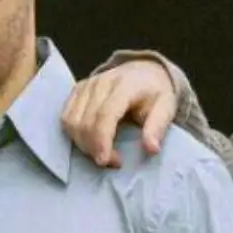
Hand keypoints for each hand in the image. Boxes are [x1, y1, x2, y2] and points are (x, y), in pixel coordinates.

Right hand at [62, 58, 178, 167]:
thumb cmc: (155, 93)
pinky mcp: (77, 90)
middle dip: (94, 147)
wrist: (145, 71)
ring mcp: (86, 85)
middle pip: (85, 120)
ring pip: (71, 120)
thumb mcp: (166, 108)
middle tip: (113, 161)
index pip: (105, 114)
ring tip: (102, 152)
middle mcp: (101, 82)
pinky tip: (89, 142)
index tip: (105, 161)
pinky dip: (74, 134)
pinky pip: (66, 116)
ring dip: (82, 143)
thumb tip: (151, 149)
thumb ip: (157, 127)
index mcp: (125, 85)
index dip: (101, 140)